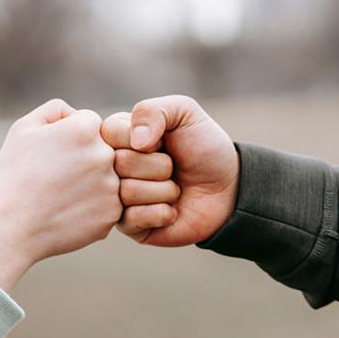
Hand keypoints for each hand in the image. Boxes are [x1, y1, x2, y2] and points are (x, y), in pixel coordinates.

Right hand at [0, 99, 121, 290]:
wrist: (9, 227)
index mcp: (85, 128)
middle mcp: (105, 154)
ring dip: (88, 185)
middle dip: (82, 161)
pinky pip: (106, 205)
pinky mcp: (112, 215)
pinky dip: (90, 209)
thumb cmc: (12, 176)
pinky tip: (66, 213)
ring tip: (58, 198)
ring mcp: (111, 187)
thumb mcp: (23, 129)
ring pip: (106, 179)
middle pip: (101, 151)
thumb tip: (76, 114)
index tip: (51, 157)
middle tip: (54, 179)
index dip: (68, 140)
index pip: (89, 124)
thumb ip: (55, 110)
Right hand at [101, 95, 238, 246]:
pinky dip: (162, 213)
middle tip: (173, 168)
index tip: (162, 141)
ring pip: (127, 192)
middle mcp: (112, 167)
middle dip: (159, 166)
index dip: (143, 138)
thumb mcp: (184, 113)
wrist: (228, 189)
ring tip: (174, 188)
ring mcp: (118, 197)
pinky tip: (171, 210)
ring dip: (164, 190)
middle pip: (120, 164)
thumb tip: (135, 142)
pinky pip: (133, 219)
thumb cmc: (204, 147)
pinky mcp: (129, 226)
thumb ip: (153, 111)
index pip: (110, 133)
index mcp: (118, 137)